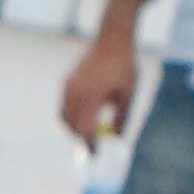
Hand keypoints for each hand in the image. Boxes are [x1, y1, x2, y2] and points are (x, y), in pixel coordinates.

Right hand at [59, 28, 138, 147]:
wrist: (112, 39)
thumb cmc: (124, 67)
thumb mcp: (128, 95)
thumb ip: (121, 118)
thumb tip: (115, 137)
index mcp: (91, 98)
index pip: (85, 130)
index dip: (90, 145)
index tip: (96, 154)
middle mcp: (75, 93)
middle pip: (71, 125)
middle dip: (79, 138)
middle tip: (92, 145)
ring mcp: (69, 86)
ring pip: (64, 116)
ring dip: (74, 126)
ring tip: (88, 130)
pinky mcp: (68, 80)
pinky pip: (65, 104)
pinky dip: (71, 113)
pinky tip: (85, 112)